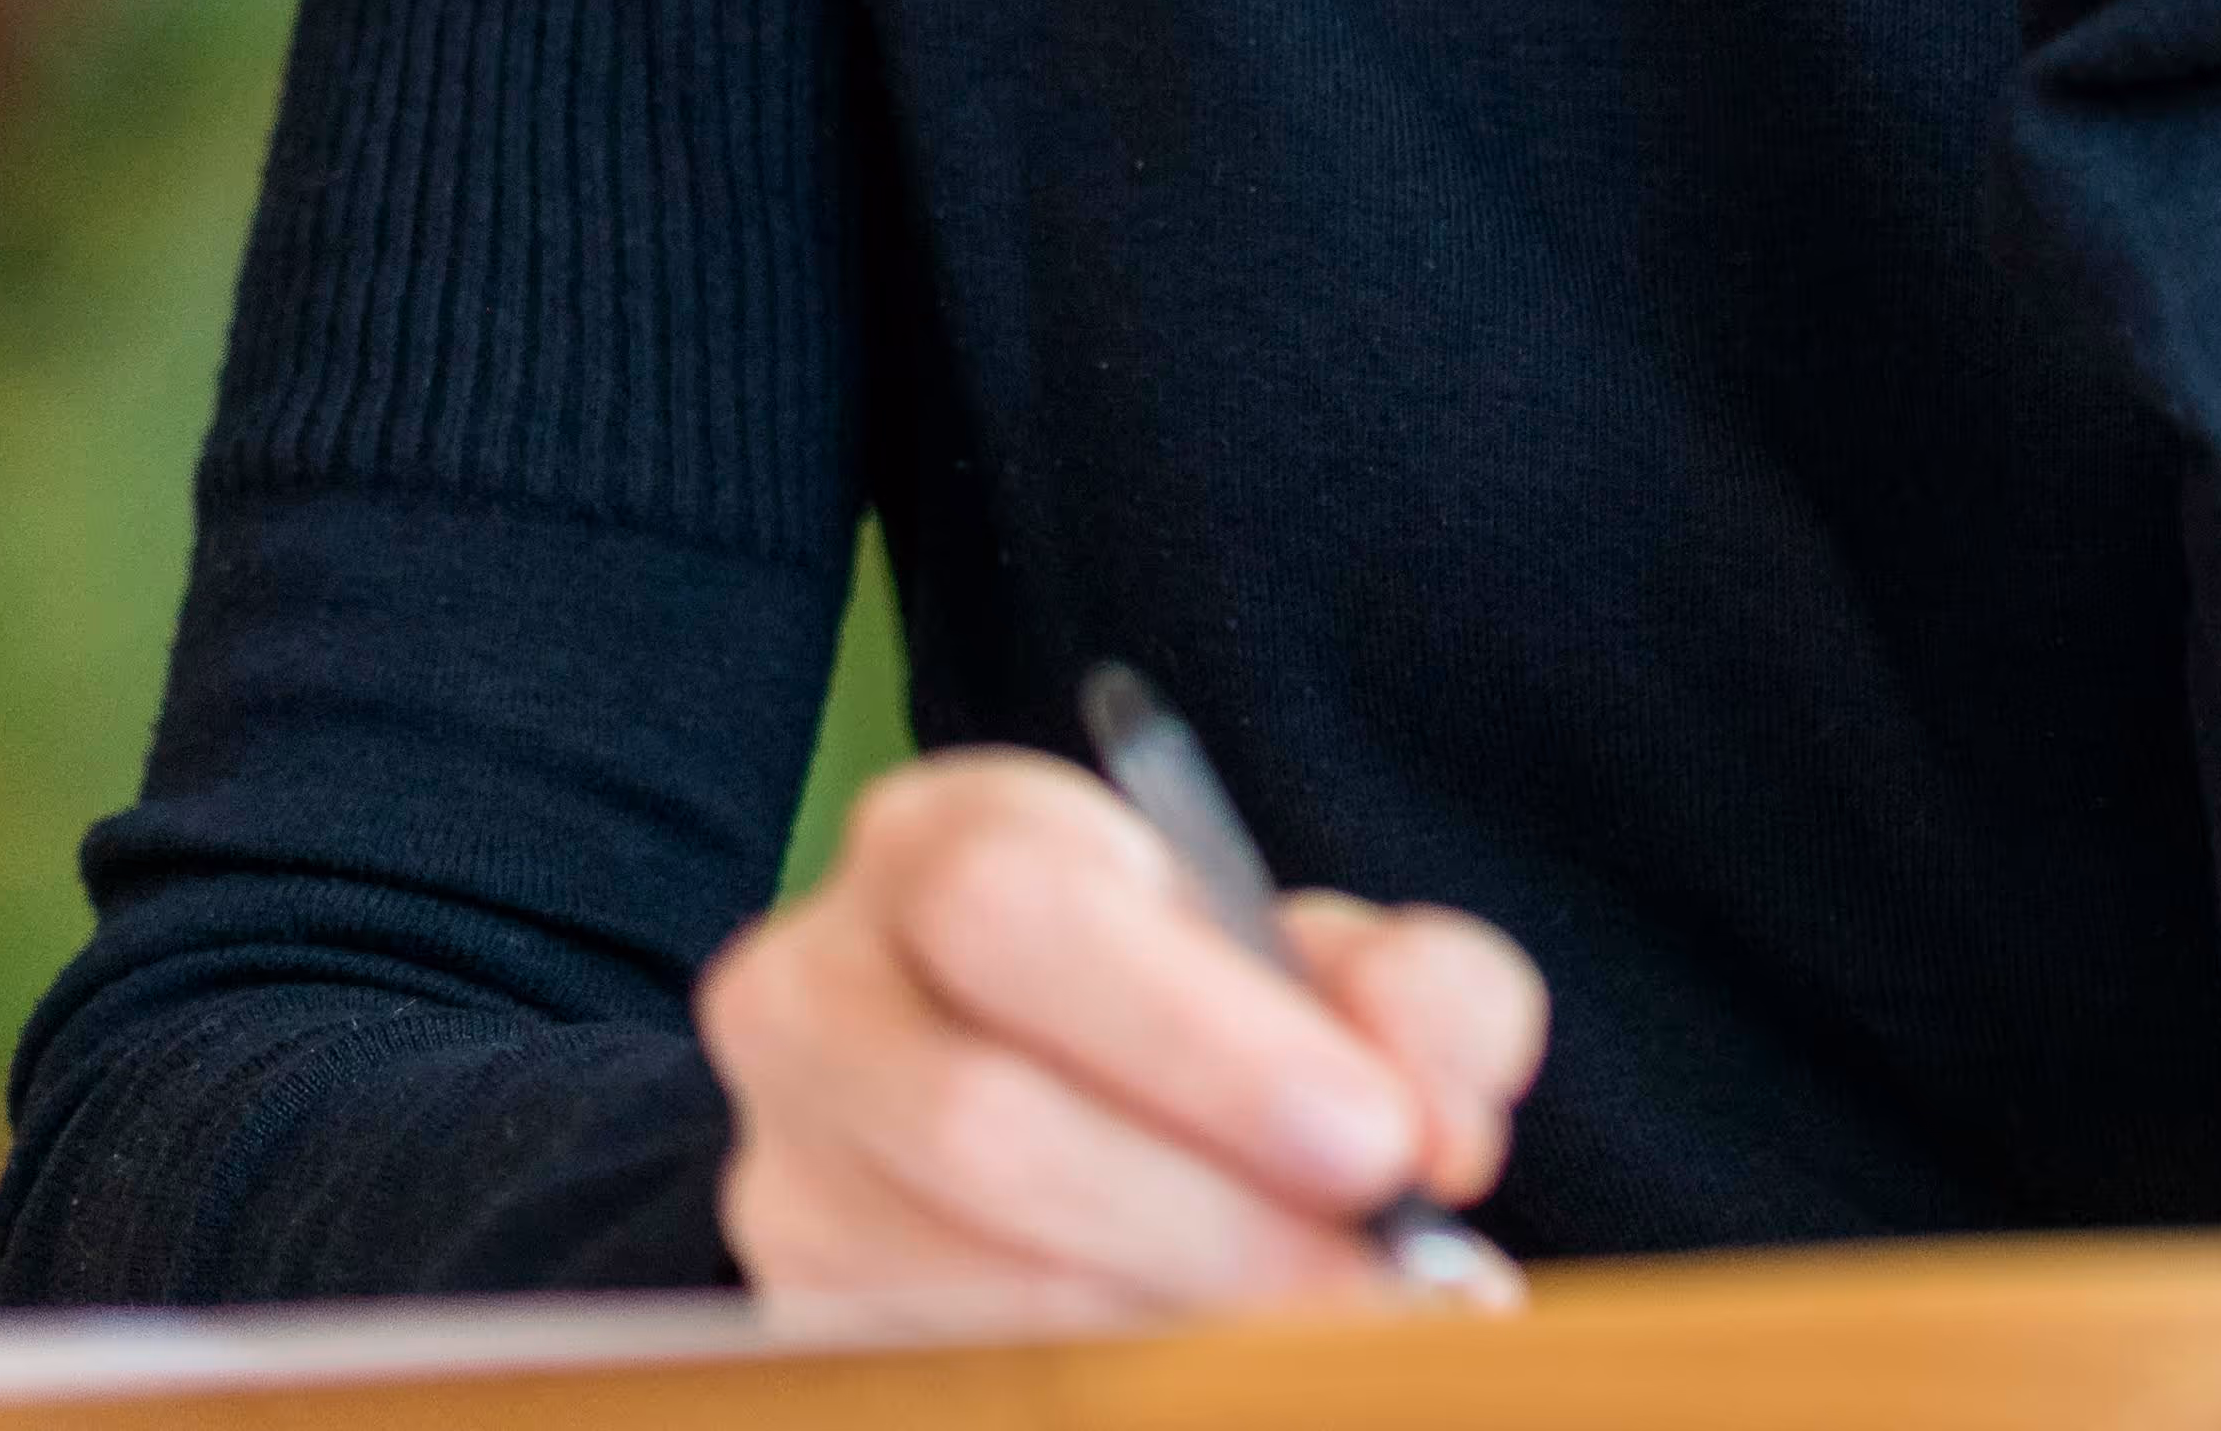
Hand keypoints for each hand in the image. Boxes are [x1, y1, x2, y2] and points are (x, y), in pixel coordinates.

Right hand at [696, 750, 1540, 1313]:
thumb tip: (1435, 1125)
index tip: (1378, 1142)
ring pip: (957, 1282)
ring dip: (1172, 1328)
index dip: (1201, 1040)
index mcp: (941, 842)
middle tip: (1386, 1278)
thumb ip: (1424, 996)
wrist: (1088, 1104)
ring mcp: (784, 1174)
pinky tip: (1230, 1372)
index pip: (1017, 908)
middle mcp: (813, 995)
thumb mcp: (1337, 959)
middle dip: (1207, 1216)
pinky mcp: (795, 1315)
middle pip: (975, 1119)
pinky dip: (1113, 1384)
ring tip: (1342, 1334)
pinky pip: (945, 1370)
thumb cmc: (1218, 1008)